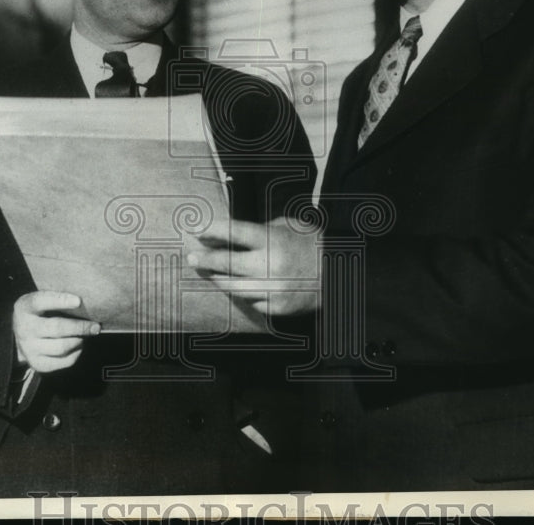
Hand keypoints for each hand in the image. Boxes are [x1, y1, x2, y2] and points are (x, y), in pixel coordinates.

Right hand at [12, 291, 99, 372]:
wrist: (22, 337)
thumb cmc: (41, 313)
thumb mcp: (43, 301)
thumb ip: (59, 299)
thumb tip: (87, 305)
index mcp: (25, 307)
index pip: (40, 301)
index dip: (60, 300)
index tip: (79, 301)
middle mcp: (24, 329)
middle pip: (56, 328)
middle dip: (80, 327)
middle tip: (96, 326)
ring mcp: (30, 349)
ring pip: (62, 347)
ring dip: (79, 340)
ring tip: (87, 333)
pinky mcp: (39, 364)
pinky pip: (66, 361)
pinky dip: (77, 351)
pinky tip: (78, 343)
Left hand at [186, 217, 320, 315]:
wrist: (341, 273)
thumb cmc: (312, 244)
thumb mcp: (288, 226)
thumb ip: (260, 230)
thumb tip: (228, 237)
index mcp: (273, 239)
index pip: (233, 232)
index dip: (211, 230)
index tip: (195, 230)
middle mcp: (270, 265)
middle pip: (226, 263)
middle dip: (205, 260)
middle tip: (192, 258)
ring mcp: (273, 288)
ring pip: (233, 288)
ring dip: (219, 280)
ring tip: (210, 274)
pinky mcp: (277, 307)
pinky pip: (250, 302)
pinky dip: (243, 294)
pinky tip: (237, 288)